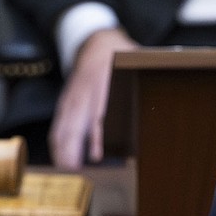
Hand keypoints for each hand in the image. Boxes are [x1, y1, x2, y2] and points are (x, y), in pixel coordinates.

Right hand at [49, 28, 136, 168]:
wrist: (96, 41)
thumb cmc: (121, 59)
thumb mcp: (137, 66)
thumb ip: (144, 88)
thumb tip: (157, 120)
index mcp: (105, 78)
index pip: (99, 111)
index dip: (97, 135)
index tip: (98, 155)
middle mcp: (85, 89)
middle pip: (74, 123)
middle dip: (72, 149)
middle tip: (76, 173)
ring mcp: (72, 96)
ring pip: (63, 126)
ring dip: (63, 151)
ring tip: (68, 174)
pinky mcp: (65, 103)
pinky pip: (58, 125)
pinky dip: (58, 144)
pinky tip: (62, 161)